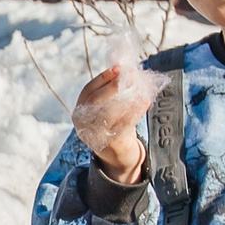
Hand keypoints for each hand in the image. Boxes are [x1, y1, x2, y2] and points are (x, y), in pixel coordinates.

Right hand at [72, 64, 147, 185]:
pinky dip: (136, 111)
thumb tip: (128, 70)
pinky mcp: (111, 143)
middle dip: (114, 85)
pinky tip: (146, 101)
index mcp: (79, 112)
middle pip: (96, 101)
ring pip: (110, 112)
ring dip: (127, 97)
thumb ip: (113, 93)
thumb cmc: (114, 125)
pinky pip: (124, 123)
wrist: (118, 156)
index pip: (88, 91)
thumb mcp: (108, 109)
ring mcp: (95, 135)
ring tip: (140, 87)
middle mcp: (83, 124)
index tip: (119, 67)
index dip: (103, 78)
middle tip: (130, 75)